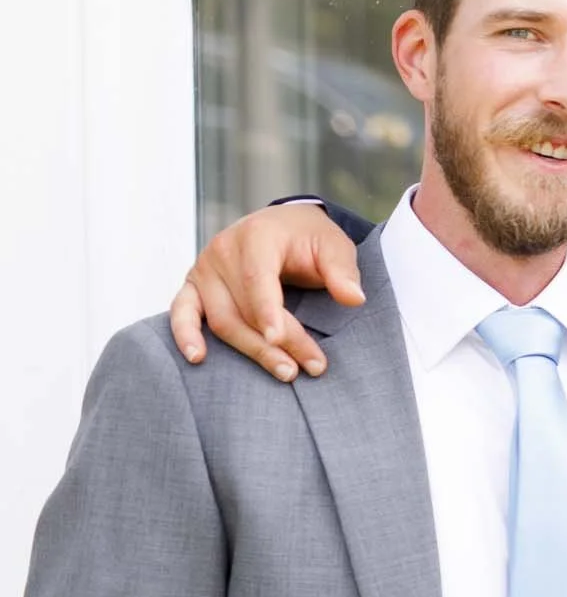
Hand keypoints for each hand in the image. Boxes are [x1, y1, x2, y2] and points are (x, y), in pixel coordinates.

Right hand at [170, 203, 364, 380]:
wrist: (283, 225)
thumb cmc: (310, 238)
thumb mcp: (334, 246)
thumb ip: (342, 271)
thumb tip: (354, 299)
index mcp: (257, 236)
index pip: (257, 279)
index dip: (267, 312)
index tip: (280, 340)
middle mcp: (223, 250)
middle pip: (242, 307)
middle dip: (274, 342)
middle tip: (309, 367)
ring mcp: (204, 269)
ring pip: (220, 319)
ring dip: (249, 349)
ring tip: (285, 371)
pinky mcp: (193, 286)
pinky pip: (182, 312)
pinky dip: (185, 335)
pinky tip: (198, 358)